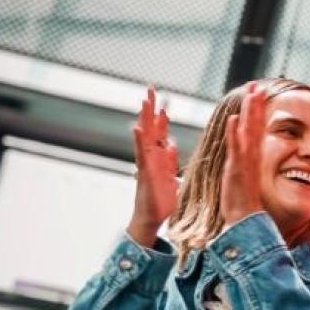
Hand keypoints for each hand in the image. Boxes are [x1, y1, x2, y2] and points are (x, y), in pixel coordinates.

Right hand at [127, 86, 177, 246]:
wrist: (152, 219)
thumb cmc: (161, 200)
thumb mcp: (171, 176)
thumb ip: (170, 161)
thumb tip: (170, 145)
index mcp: (159, 158)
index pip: (160, 133)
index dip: (162, 118)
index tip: (164, 102)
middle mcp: (151, 157)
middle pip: (150, 128)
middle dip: (151, 109)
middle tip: (151, 89)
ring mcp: (146, 163)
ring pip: (144, 136)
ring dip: (144, 118)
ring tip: (144, 101)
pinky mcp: (145, 172)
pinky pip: (141, 153)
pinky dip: (139, 140)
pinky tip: (137, 127)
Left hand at [218, 83, 267, 225]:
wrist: (244, 219)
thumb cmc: (242, 200)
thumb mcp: (242, 176)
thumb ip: (243, 162)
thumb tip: (243, 150)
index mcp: (250, 156)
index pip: (254, 127)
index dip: (255, 110)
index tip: (256, 92)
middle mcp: (250, 155)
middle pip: (254, 124)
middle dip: (255, 104)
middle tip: (257, 84)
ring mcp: (244, 162)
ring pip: (248, 132)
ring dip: (250, 112)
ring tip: (251, 93)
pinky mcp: (237, 170)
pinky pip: (236, 149)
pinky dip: (235, 134)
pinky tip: (234, 120)